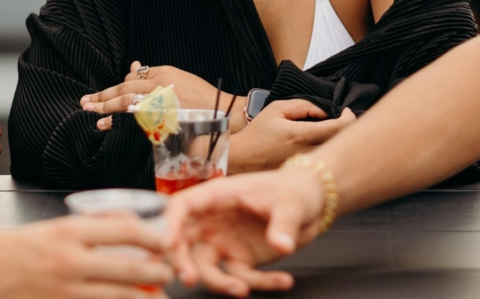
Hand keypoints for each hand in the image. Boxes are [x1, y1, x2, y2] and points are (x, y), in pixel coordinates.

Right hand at [0, 215, 172, 298]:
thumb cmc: (6, 249)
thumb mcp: (48, 228)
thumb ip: (85, 228)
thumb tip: (125, 223)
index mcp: (68, 232)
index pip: (126, 229)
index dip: (153, 237)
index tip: (165, 241)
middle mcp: (70, 261)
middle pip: (131, 267)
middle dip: (158, 272)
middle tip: (169, 273)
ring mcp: (65, 291)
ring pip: (120, 296)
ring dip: (145, 297)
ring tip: (157, 296)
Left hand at [83, 62, 235, 123]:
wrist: (226, 115)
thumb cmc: (204, 99)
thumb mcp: (179, 80)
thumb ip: (156, 76)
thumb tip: (133, 67)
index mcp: (165, 74)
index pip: (133, 79)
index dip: (117, 89)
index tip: (105, 96)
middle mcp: (161, 86)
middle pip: (125, 89)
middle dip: (103, 96)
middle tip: (86, 102)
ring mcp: (161, 103)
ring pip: (127, 103)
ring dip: (107, 109)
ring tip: (91, 114)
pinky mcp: (164, 120)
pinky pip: (136, 120)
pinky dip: (120, 122)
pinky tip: (108, 125)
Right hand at [166, 167, 329, 296]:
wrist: (312, 202)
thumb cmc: (295, 190)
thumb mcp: (291, 202)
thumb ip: (283, 224)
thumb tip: (281, 246)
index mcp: (218, 196)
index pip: (183, 207)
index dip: (170, 224)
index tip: (166, 245)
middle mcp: (214, 221)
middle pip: (185, 242)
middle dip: (181, 261)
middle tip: (189, 279)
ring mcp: (226, 242)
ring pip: (208, 267)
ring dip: (219, 283)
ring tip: (243, 290)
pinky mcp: (241, 260)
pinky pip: (241, 277)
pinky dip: (261, 283)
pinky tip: (284, 280)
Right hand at [228, 99, 354, 173]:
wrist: (240, 159)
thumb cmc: (257, 133)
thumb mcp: (277, 109)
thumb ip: (304, 106)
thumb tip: (326, 110)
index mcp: (300, 135)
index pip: (337, 128)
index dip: (348, 118)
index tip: (347, 111)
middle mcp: (306, 154)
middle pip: (341, 143)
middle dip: (348, 129)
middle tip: (343, 120)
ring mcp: (306, 168)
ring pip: (335, 154)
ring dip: (339, 141)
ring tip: (332, 131)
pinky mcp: (304, 177)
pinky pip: (324, 163)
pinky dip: (329, 152)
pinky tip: (322, 145)